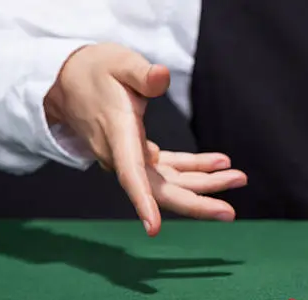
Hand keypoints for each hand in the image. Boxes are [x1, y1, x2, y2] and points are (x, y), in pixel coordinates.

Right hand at [44, 43, 246, 235]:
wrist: (68, 82)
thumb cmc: (93, 70)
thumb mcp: (118, 63)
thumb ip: (141, 73)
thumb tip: (161, 77)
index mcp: (118, 135)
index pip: (130, 174)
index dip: (143, 202)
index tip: (154, 228)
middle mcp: (123, 155)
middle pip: (160, 190)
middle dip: (196, 203)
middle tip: (229, 212)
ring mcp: (132, 159)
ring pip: (170, 182)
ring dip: (205, 184)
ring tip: (239, 178)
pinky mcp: (139, 155)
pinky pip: (170, 169)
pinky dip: (196, 167)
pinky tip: (219, 163)